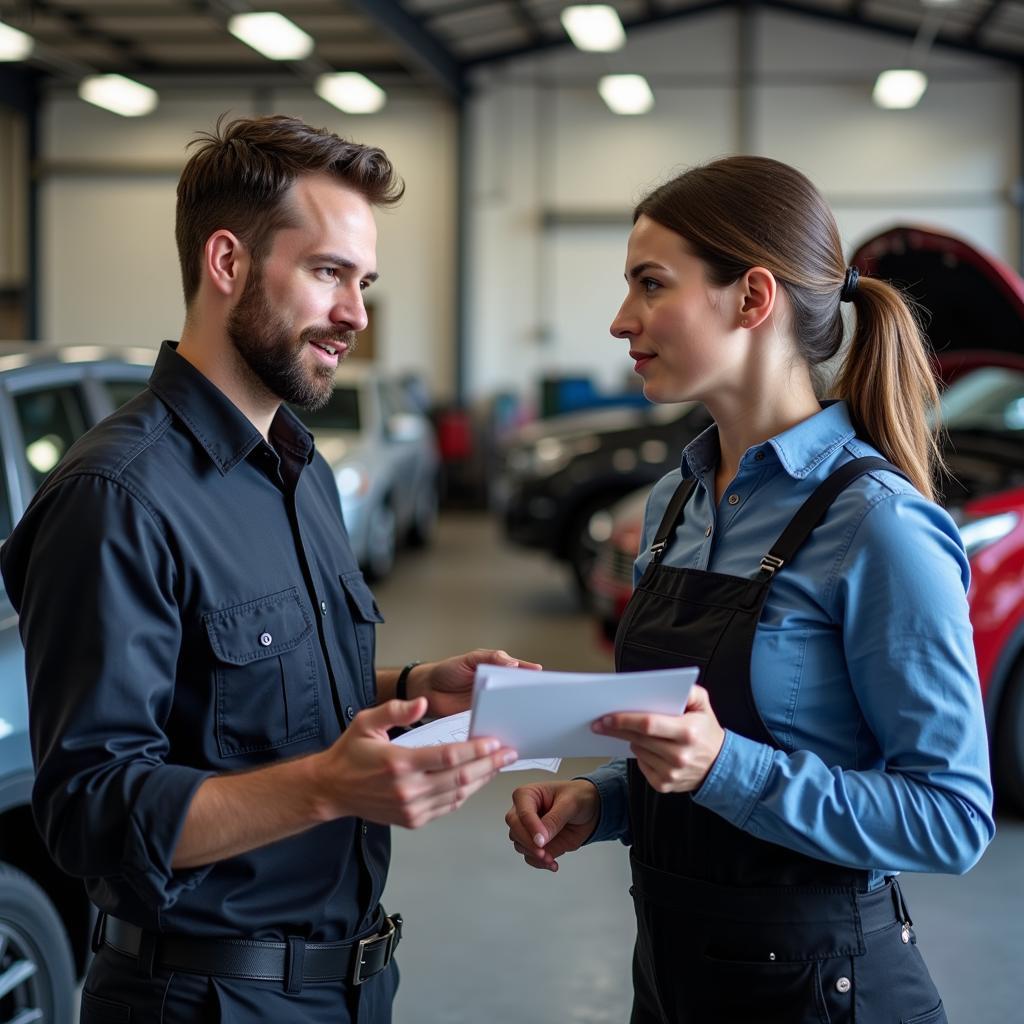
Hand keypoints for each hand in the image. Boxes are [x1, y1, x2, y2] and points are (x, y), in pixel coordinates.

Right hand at [316, 698, 516, 827]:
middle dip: (489, 764)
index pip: (447, 757)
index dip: (475, 750)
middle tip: (509, 752)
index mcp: (398, 763)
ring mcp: (411, 809)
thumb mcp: (366, 722)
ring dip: (482, 779)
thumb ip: (396, 710)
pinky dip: (466, 793)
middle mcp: (407, 790)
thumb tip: (422, 702)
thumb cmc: (350, 753)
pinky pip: (448, 807)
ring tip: (499, 764)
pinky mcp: (413, 820)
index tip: (495, 741)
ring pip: (458, 796)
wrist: (332, 790)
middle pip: (460, 778)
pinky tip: (476, 779)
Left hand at [411, 649, 542, 719]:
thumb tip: (513, 663)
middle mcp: (497, 687)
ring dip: (517, 712)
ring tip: (528, 717)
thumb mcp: (469, 659)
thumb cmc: (448, 670)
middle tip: (539, 701)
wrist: (426, 690)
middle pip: (517, 692)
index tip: (542, 680)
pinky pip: (496, 721)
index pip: (518, 672)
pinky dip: (503, 724)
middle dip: (528, 696)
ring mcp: (491, 703)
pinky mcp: (482, 718)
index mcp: (497, 669)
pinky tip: (509, 728)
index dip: (530, 676)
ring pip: (509, 708)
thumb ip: (491, 658)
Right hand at [505, 779, 599, 871]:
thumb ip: (555, 819)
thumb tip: (541, 838)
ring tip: (550, 859)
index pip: (522, 812)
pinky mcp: (536, 844)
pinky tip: (552, 864)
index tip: (541, 842)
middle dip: (529, 844)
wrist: (590, 810)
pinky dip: (539, 863)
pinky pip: (530, 856)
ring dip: (534, 855)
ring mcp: (529, 829)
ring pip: (520, 845)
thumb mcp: (570, 803)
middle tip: (543, 853)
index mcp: (528, 795)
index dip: (531, 828)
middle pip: (515, 830)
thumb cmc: (578, 797)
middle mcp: (523, 812)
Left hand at [592, 684, 724, 793]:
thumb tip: (667, 684)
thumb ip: (688, 690)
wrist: (719, 765)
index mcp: (688, 732)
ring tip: (637, 732)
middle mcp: (680, 755)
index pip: (648, 724)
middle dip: (617, 729)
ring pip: (638, 751)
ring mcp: (672, 773)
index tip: (606, 717)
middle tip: (600, 722)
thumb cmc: (705, 730)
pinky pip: (641, 765)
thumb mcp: (703, 704)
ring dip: (632, 740)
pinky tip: (650, 749)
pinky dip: (640, 755)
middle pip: (638, 739)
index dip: (625, 720)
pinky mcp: (665, 785)